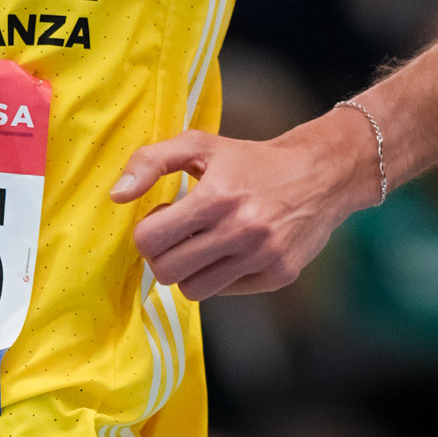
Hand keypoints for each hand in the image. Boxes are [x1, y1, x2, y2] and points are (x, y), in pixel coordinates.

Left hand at [109, 112, 373, 296]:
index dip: (148, 231)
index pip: (150, 239)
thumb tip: (117, 196)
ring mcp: (262, 256)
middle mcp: (242, 229)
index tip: (164, 219)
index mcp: (217, 196)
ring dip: (190, 271)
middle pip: (167, 271)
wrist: (320, 174)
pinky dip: (221, 276)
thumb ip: (151, 161)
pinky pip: (225, 292)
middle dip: (164, 255)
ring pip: (193, 290)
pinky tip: (234, 251)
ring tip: (204, 246)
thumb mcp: (200, 145)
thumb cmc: (251, 161)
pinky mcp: (279, 275)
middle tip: (178, 237)